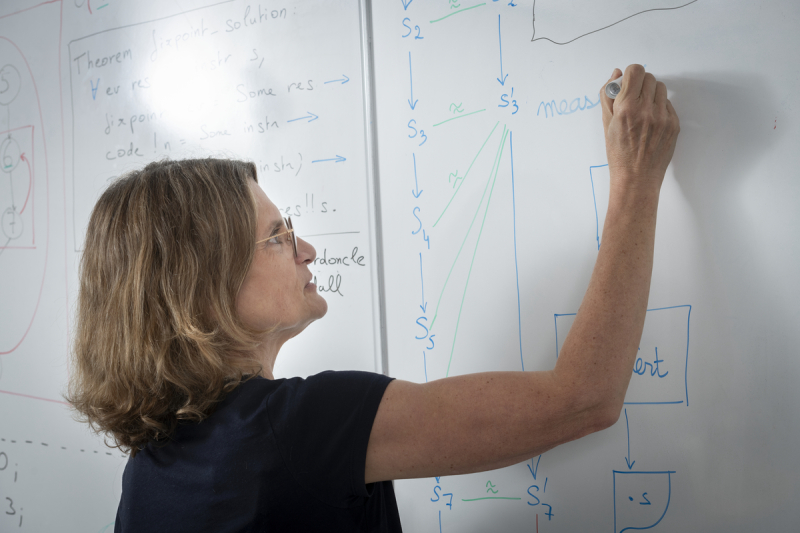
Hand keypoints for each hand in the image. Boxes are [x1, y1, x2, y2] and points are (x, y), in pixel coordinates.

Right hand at [601, 65, 679, 192]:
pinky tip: (651, 122)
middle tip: (633, 99)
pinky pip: (667, 104)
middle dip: (640, 84)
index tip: (627, 82)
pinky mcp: (673, 124)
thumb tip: (616, 74)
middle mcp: (646, 109)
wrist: (636, 177)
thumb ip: (608, 96)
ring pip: (660, 88)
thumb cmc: (618, 153)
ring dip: (651, 94)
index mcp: (626, 108)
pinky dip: (659, 108)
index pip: (635, 71)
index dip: (630, 74)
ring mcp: (662, 117)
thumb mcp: (606, 124)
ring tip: (643, 110)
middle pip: (649, 77)